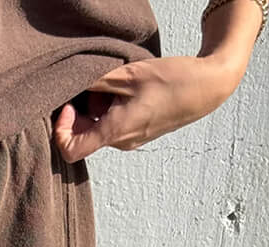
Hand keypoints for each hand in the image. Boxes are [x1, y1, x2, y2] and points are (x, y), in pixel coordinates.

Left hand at [53, 54, 242, 162]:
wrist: (207, 87)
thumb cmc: (172, 81)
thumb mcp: (127, 75)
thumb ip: (94, 82)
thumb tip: (69, 85)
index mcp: (115, 133)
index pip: (70, 150)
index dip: (60, 130)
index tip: (69, 106)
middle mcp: (121, 143)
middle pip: (83, 135)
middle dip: (81, 111)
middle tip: (94, 84)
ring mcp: (131, 139)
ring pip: (99, 127)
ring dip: (98, 106)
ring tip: (116, 82)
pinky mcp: (139, 131)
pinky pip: (114, 123)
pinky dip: (111, 107)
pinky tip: (126, 87)